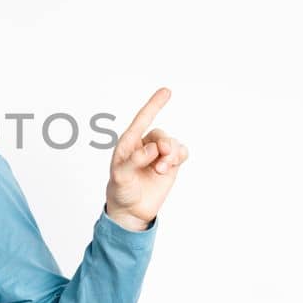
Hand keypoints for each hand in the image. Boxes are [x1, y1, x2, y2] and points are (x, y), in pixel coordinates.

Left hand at [105, 87, 188, 229]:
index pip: (142, 119)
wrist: (131, 211)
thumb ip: (133, 161)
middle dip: (164, 145)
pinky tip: (172, 166)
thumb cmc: (121, 191)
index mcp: (128, 143)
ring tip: (162, 170)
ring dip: (172, 155)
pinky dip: (180, 156)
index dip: (154, 105)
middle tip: (161, 162)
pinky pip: (181, 152)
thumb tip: (152, 148)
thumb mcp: (120, 177)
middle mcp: (144, 146)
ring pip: (173, 144)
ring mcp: (158, 155)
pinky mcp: (170, 165)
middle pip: (161, 134)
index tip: (167, 91)